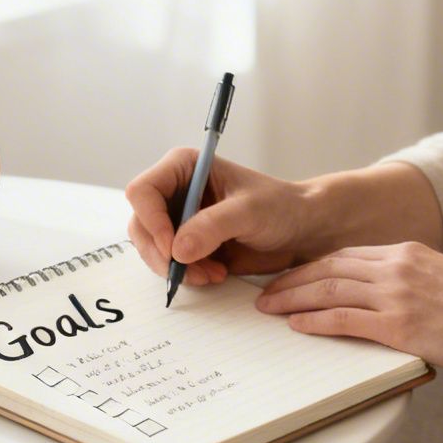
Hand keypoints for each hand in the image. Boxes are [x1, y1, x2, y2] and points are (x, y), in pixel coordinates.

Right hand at [124, 149, 316, 285]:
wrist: (301, 230)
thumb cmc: (281, 207)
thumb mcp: (249, 212)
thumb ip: (212, 226)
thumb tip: (177, 249)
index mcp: (184, 167)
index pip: (143, 191)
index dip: (151, 221)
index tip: (173, 248)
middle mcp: (176, 191)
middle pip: (141, 224)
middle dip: (161, 252)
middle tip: (187, 271)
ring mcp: (179, 219)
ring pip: (151, 248)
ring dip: (175, 268)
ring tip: (211, 274)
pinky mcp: (188, 244)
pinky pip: (169, 263)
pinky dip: (186, 275)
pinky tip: (215, 274)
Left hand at [255, 243, 442, 380]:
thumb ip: (417, 284)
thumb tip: (394, 300)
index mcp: (410, 252)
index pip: (347, 255)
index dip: (313, 265)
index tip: (293, 275)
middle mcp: (399, 266)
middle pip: (329, 267)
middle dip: (293, 279)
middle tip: (266, 290)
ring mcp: (397, 294)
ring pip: (329, 289)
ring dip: (293, 299)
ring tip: (268, 308)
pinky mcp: (399, 325)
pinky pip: (344, 319)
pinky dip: (315, 320)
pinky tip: (296, 325)